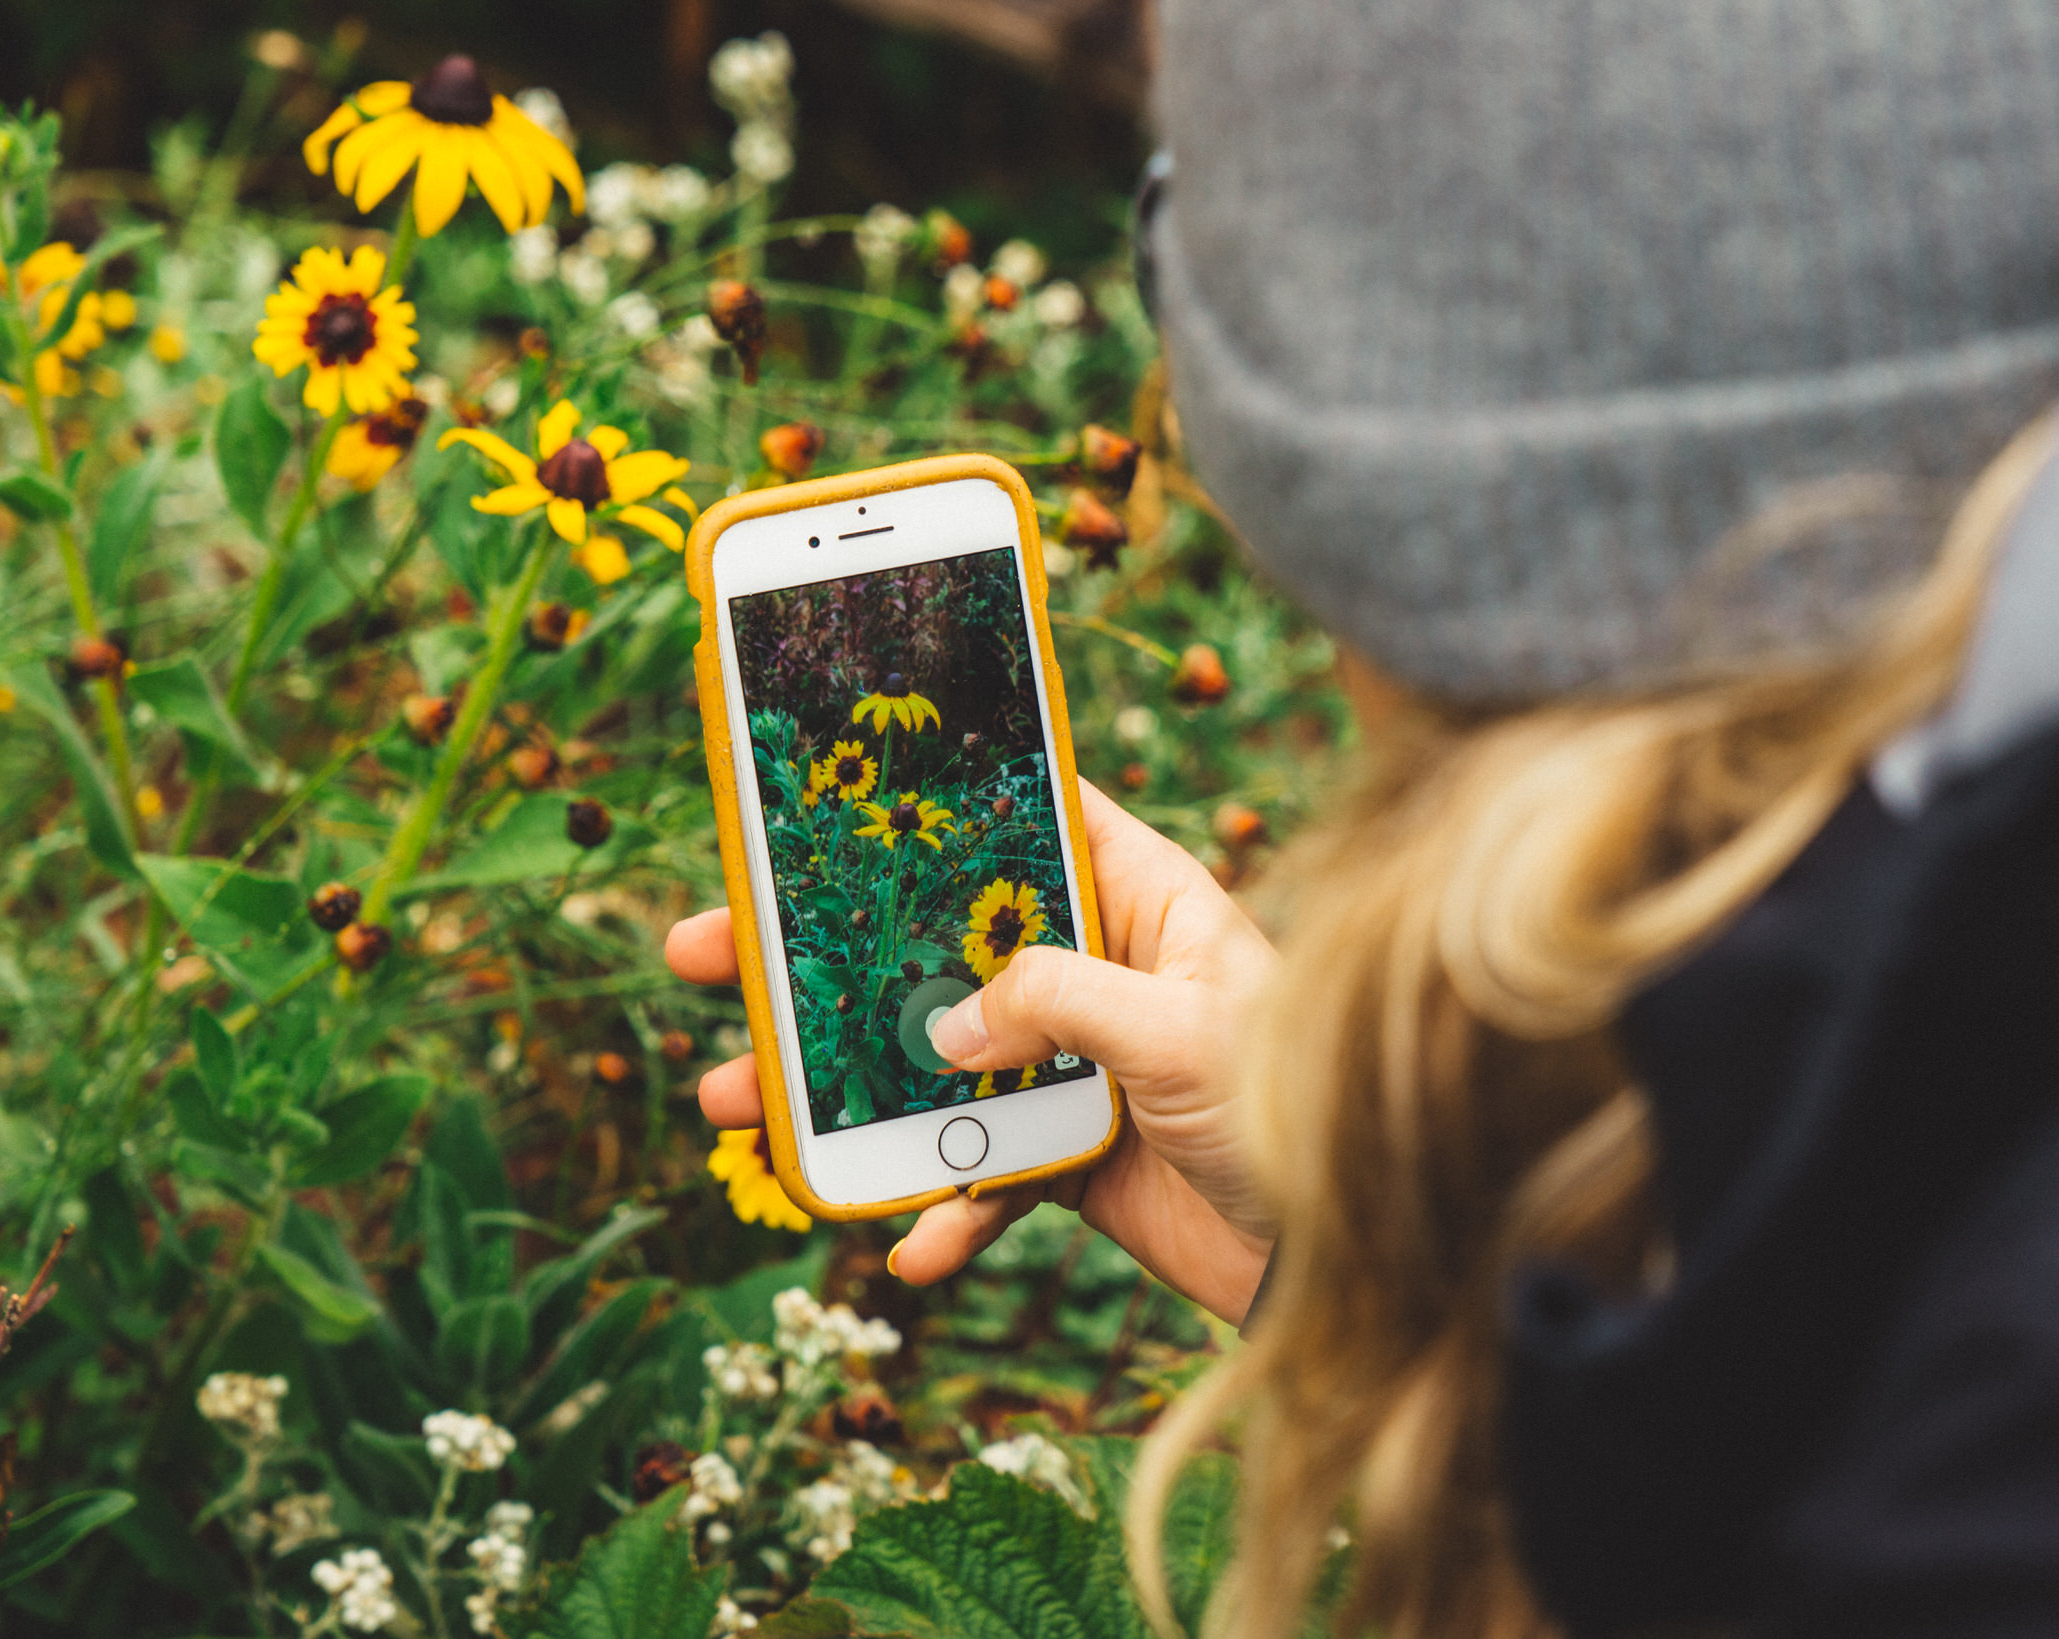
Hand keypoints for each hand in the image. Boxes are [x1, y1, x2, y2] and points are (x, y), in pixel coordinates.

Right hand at [664, 778, 1278, 1323]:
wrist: (1352, 1265)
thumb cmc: (1297, 1111)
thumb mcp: (1180, 1033)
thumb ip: (1060, 1002)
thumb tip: (947, 1026)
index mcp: (1145, 901)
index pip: (1029, 819)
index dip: (931, 801)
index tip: (822, 793)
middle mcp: (1103, 972)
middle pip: (938, 942)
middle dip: (822, 958)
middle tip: (706, 953)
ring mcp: (1081, 1067)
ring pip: (932, 1064)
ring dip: (838, 1091)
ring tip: (737, 1109)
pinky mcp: (1074, 1158)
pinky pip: (981, 1177)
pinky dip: (941, 1212)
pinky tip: (910, 1247)